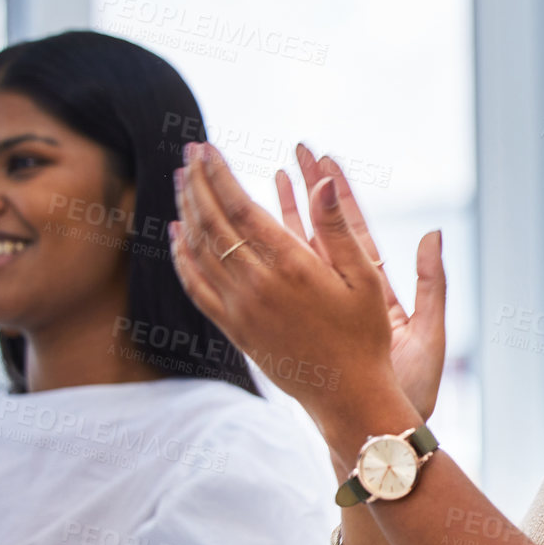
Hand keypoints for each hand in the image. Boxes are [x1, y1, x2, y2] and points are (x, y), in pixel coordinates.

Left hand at [170, 142, 417, 444]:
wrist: (348, 396)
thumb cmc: (365, 335)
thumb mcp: (366, 278)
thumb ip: (337, 227)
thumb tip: (321, 181)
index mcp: (291, 267)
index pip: (240, 208)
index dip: (219, 175)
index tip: (207, 148)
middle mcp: (258, 286)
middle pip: (212, 224)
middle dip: (198, 184)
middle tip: (190, 153)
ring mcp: (241, 310)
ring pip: (200, 252)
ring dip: (187, 212)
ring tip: (183, 182)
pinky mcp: (235, 330)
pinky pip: (197, 288)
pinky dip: (182, 258)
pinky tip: (177, 235)